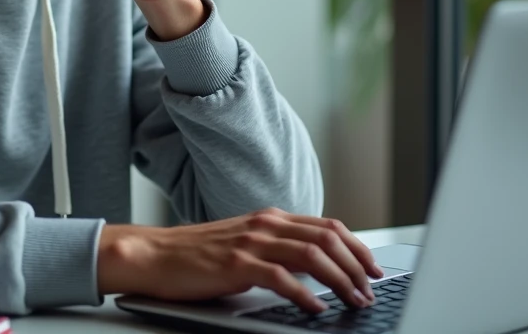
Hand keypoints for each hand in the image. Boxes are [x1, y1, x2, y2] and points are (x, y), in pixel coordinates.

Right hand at [96, 208, 384, 312]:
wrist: (154, 255)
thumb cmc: (196, 256)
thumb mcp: (244, 244)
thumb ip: (276, 250)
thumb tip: (315, 272)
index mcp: (270, 218)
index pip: (327, 226)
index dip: (356, 247)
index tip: (373, 268)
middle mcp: (265, 224)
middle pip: (327, 238)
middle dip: (356, 265)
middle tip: (371, 289)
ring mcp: (251, 242)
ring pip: (312, 255)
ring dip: (340, 280)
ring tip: (354, 300)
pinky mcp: (236, 263)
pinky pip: (281, 277)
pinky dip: (305, 294)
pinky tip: (316, 308)